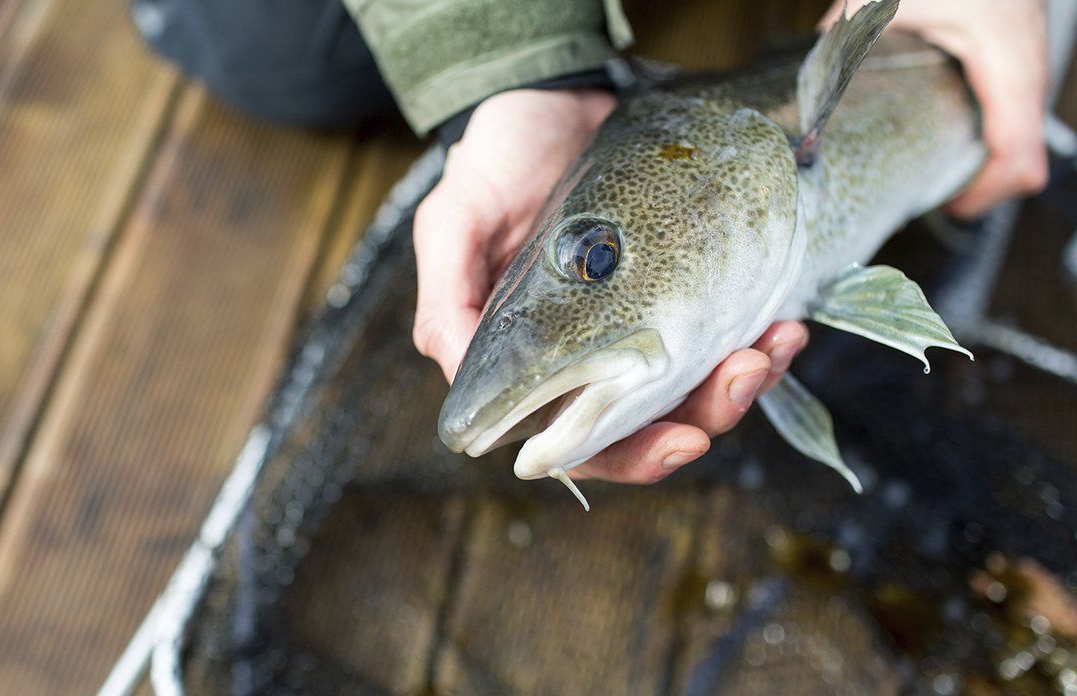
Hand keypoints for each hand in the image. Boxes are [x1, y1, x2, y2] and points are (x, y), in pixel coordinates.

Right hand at [413, 88, 808, 483]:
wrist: (554, 92)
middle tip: (744, 375)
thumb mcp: (453, 223)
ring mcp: (646, 319)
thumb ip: (449, 305)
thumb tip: (471, 409)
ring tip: (773, 343)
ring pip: (700, 385)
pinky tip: (783, 320)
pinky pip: (729, 330)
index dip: (630, 455)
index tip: (680, 441)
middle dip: (708, 414)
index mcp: (533, 360)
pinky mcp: (686, 284)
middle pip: (655, 421)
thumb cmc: (495, 158)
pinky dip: (760, 336)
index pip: (582, 442)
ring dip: (745, 380)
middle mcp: (592, 352)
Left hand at [821, 0, 1048, 217]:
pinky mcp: (1017, 33)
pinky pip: (1017, 96)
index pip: (1014, 150)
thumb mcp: (874, 0)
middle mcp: (1024, 49)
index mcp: (999, 50)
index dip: (985, 194)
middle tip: (941, 197)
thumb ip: (839, 53)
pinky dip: (990, 121)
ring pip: (1026, 122)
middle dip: (986, 182)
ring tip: (943, 170)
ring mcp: (1027, 41)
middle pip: (1027, 147)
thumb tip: (803, 114)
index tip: (947, 208)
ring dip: (989, 154)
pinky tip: (947, 123)